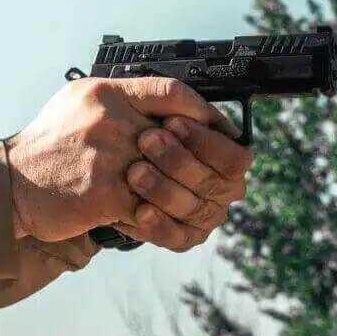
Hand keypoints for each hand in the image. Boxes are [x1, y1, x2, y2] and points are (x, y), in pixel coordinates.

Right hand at [4, 76, 247, 247]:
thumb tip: (170, 106)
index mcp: (106, 93)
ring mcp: (108, 157)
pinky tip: (158, 215)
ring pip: (171, 175)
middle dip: (202, 157)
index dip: (203, 111)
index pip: (172, 91)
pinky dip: (159, 214)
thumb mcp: (79, 102)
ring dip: (183, 189)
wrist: (9, 182)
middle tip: (213, 169)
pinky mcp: (104, 193)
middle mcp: (109, 120)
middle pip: (181, 136)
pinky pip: (150, 206)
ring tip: (185, 195)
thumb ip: (121, 98)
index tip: (216, 126)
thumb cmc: (47, 144)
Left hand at [114, 115, 251, 250]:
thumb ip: (173, 97)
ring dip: (163, 189)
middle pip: (212, 183)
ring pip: (193, 209)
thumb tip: (197, 108)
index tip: (172, 123)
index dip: (205, 141)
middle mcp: (222, 188)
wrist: (103, 160)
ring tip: (134, 171)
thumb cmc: (133, 127)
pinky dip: (159, 225)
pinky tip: (140, 210)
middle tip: (146, 140)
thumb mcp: (146, 104)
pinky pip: (177, 238)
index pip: (233, 156)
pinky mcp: (182, 236)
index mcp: (226, 156)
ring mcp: (204, 214)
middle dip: (178, 161)